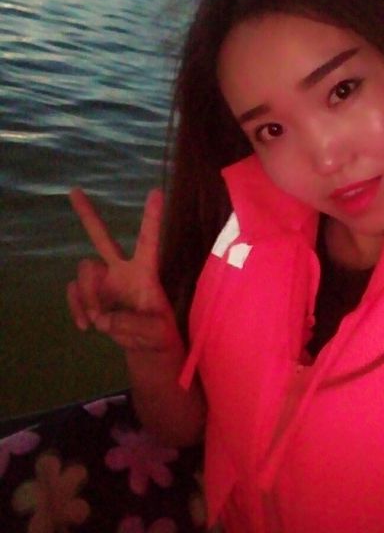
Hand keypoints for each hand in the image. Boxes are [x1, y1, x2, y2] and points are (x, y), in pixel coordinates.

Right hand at [67, 188, 180, 352]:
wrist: (144, 346)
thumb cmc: (158, 333)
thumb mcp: (155, 333)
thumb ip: (133, 326)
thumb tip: (104, 320)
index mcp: (146, 271)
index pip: (149, 240)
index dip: (152, 217)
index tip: (157, 191)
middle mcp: (122, 269)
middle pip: (102, 237)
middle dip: (88, 215)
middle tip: (74, 190)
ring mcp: (104, 280)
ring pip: (84, 271)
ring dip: (88, 296)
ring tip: (100, 320)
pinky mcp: (91, 294)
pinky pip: (73, 290)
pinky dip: (77, 308)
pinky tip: (87, 326)